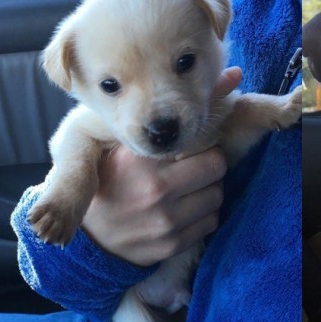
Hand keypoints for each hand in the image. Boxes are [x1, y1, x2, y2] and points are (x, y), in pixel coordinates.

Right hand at [81, 68, 241, 265]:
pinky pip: (211, 222)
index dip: (200, 138)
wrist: (86, 238)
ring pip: (217, 196)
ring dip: (206, 190)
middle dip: (207, 164)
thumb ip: (169, 108)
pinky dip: (202, 215)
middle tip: (189, 165)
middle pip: (216, 167)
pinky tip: (180, 210)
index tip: (193, 138)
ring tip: (183, 187)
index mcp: (139, 161)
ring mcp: (166, 223)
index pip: (200, 140)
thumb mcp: (115, 137)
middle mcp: (155, 192)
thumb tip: (234, 76)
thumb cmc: (104, 177)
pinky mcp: (173, 245)